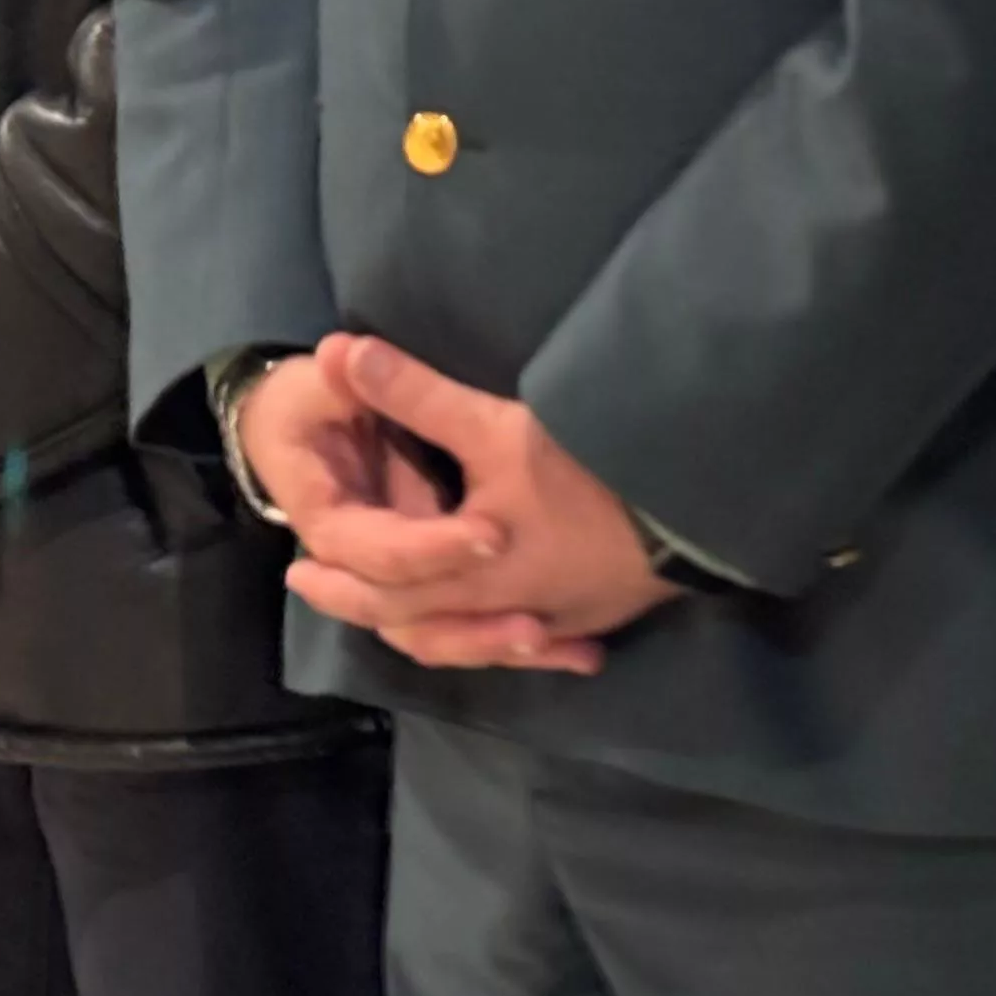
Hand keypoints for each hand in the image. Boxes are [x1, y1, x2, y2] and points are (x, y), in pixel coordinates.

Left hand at [275, 335, 680, 674]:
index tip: (302, 560)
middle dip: (365, 605)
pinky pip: (514, 643)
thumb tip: (345, 352)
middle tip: (321, 587)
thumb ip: (418, 394)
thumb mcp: (497, 427)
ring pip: (465, 643)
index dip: (337, 573)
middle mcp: (500, 613)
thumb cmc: (590, 472)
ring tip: (391, 606)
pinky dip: (482, 639)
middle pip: (417, 627)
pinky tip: (485, 627)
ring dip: (420, 627)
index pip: (382, 587)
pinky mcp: (583, 621)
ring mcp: (547, 623)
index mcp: (468, 574)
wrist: (693, 513)